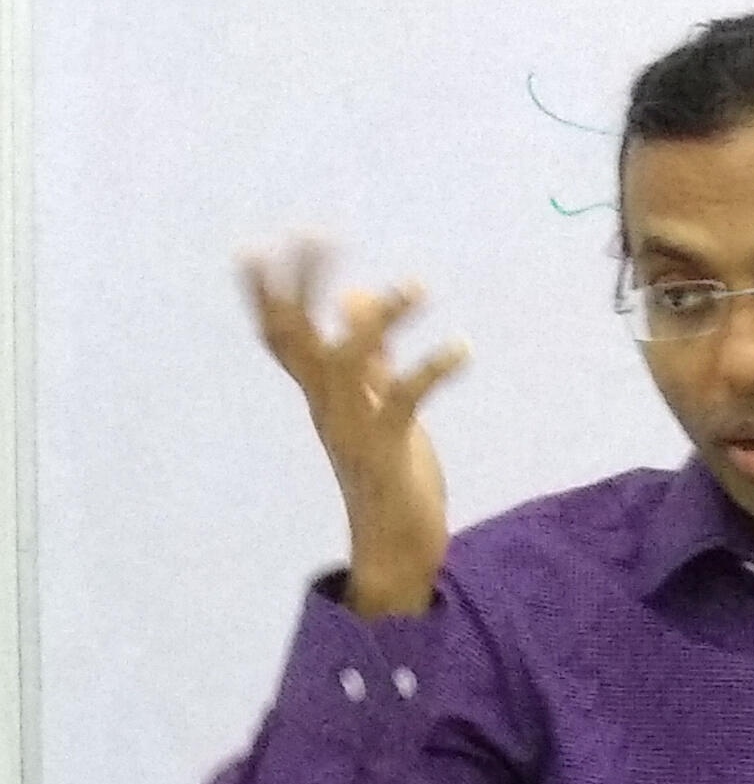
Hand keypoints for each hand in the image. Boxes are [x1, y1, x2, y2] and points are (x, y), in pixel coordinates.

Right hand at [243, 237, 468, 616]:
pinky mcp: (386, 450)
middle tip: (315, 234)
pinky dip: (431, 369)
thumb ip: (370, 357)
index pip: (282, 336)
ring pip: (348, 361)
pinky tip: (461, 347)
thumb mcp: (378, 407)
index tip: (262, 244)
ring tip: (418, 285)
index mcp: (321, 396)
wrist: (394, 550)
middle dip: (302, 285)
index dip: (268, 292)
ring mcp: (352, 428)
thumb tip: (355, 298)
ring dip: (380, 319)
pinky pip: (403, 400)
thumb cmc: (389, 475)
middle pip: (297, 337)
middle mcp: (326, 407)